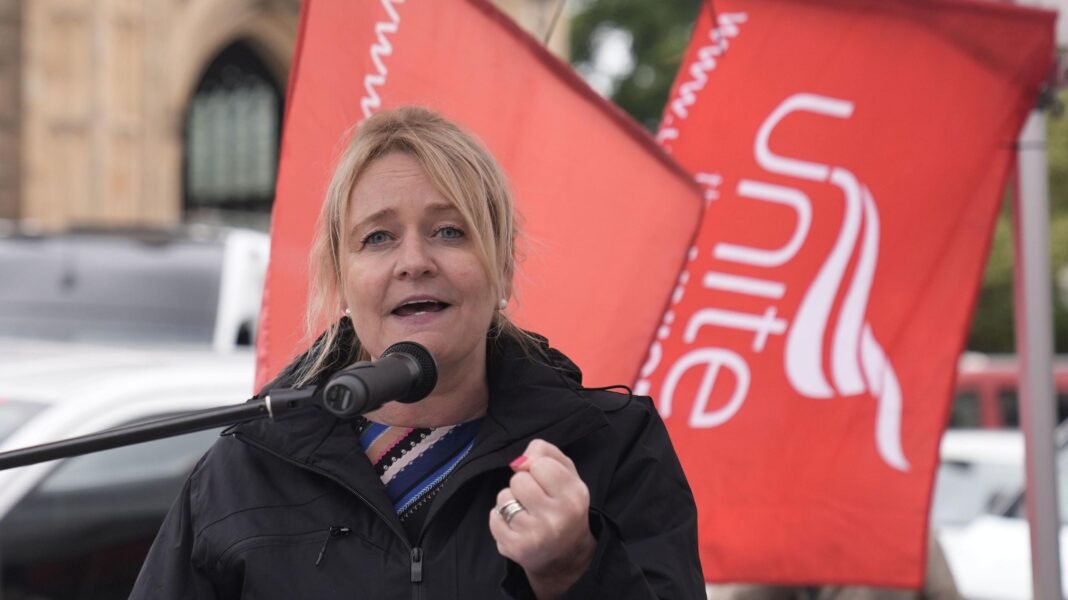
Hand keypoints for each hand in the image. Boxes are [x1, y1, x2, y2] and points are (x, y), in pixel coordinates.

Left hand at [489, 439, 595, 598]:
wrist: (564, 555)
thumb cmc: (563, 505)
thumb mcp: (567, 474)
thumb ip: (545, 453)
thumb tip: (518, 461)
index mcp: (575, 495)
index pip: (540, 463)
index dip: (538, 468)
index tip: (545, 481)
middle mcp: (558, 517)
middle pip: (519, 479)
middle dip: (523, 485)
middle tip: (535, 500)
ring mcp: (536, 534)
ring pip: (504, 497)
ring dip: (510, 501)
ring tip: (526, 513)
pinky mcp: (516, 547)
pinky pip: (494, 517)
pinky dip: (500, 518)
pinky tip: (516, 526)